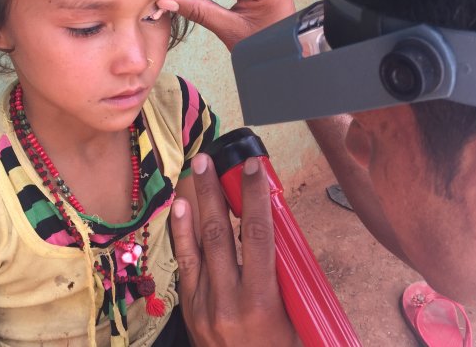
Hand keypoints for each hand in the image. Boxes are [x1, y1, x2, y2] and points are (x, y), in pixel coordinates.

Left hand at [170, 154, 298, 346]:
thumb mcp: (295, 314)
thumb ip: (285, 274)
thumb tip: (276, 231)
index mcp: (262, 302)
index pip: (258, 237)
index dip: (255, 198)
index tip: (254, 169)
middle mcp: (228, 301)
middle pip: (219, 234)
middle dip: (214, 192)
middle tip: (210, 160)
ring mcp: (204, 306)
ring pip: (198, 246)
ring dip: (195, 205)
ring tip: (194, 173)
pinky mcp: (191, 310)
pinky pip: (184, 265)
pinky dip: (181, 234)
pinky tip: (179, 210)